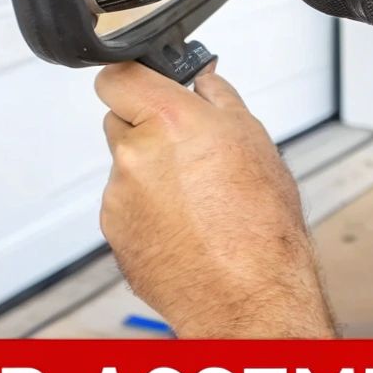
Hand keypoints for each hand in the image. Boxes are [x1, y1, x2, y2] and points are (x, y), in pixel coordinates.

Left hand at [95, 62, 333, 338]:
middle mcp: (134, 154)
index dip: (134, 82)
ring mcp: (118, 195)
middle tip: (186, 153)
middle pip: (119, 121)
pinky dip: (146, 211)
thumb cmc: (260, 227)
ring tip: (196, 201)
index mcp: (168, 121)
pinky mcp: (113, 230)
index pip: (117, 76)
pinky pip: (124, 206)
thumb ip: (218, 99)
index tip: (145, 90)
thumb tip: (202, 80)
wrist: (248, 295)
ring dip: (149, 175)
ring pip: (125, 168)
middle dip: (146, 130)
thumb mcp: (254, 142)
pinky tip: (183, 227)